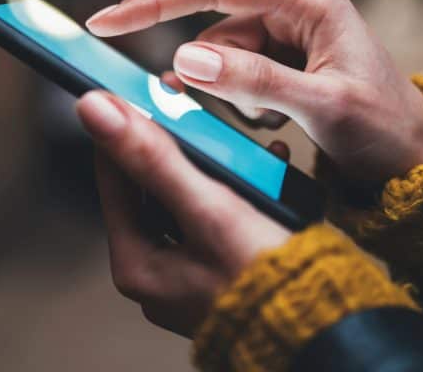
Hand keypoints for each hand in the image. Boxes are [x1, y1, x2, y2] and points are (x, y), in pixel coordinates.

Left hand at [76, 90, 290, 336]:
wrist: (328, 332)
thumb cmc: (267, 279)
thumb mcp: (206, 207)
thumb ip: (151, 156)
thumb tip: (94, 109)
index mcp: (136, 264)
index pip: (113, 174)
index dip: (125, 127)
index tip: (136, 90)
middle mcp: (155, 274)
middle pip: (150, 186)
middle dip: (176, 144)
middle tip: (189, 107)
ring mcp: (187, 276)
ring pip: (186, 198)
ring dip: (210, 163)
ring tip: (231, 133)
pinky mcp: (220, 273)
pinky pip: (215, 216)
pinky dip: (235, 189)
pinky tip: (264, 166)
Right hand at [86, 0, 422, 185]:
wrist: (413, 157)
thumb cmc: (384, 128)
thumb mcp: (323, 106)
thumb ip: (255, 81)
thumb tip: (184, 60)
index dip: (153, 4)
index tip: (105, 21)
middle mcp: (289, 3)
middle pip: (211, 29)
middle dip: (213, 75)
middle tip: (249, 112)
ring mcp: (282, 29)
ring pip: (217, 57)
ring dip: (233, 95)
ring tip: (280, 119)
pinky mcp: (277, 55)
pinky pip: (231, 73)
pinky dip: (240, 100)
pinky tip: (278, 119)